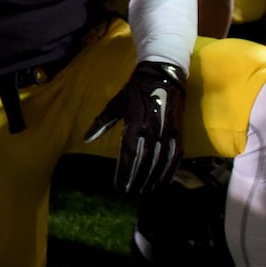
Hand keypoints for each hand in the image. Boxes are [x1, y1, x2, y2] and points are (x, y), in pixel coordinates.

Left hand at [85, 61, 186, 197]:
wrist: (163, 74)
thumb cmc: (136, 89)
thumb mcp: (116, 103)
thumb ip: (102, 122)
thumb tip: (86, 138)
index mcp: (136, 123)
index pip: (129, 153)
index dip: (125, 171)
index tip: (119, 185)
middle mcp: (153, 130)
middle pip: (146, 161)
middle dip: (138, 179)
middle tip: (131, 192)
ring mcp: (168, 132)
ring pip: (162, 161)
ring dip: (154, 178)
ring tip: (146, 190)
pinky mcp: (179, 131)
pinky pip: (176, 155)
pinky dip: (171, 170)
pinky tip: (165, 180)